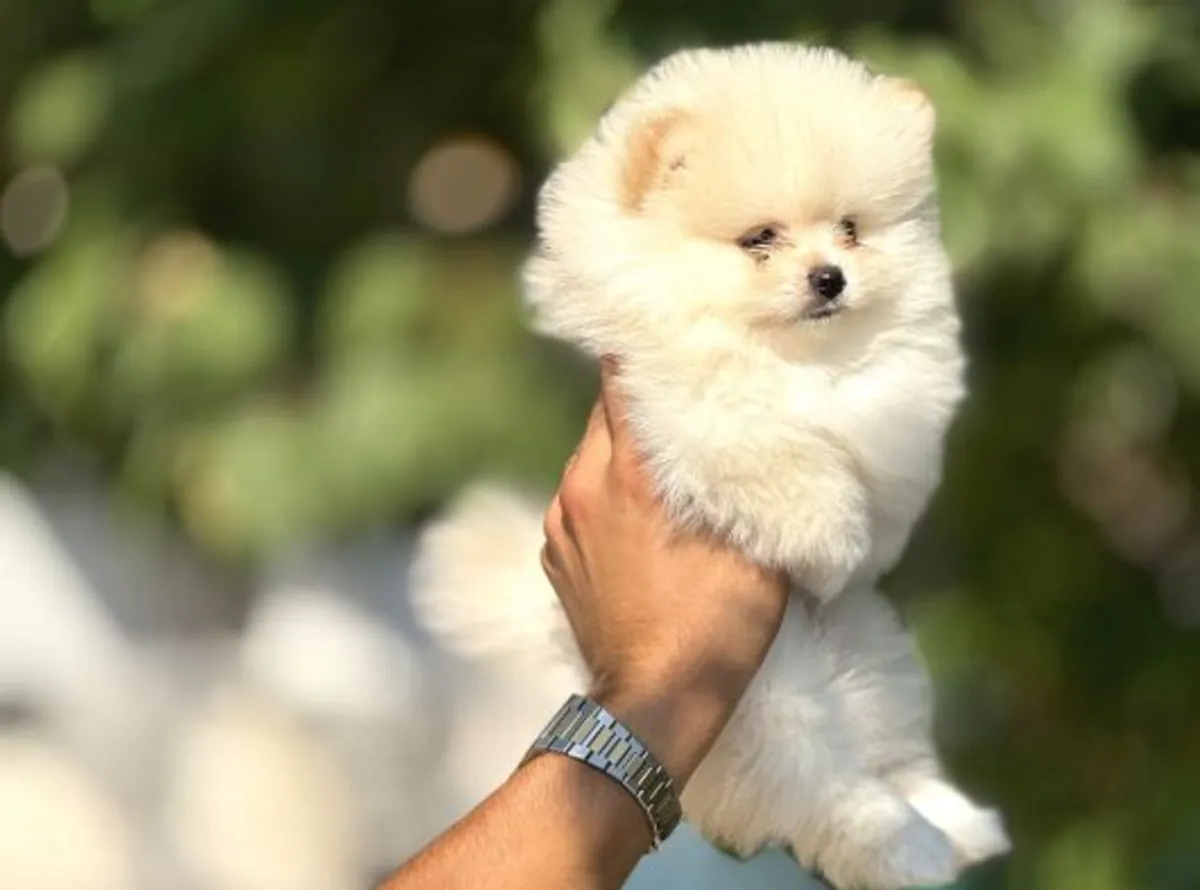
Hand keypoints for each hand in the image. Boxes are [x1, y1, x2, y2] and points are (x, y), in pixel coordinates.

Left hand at [541, 359, 787, 785]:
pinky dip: (609, 491)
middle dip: (645, 399)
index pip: (620, 379)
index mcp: (629, 475)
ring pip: (592, 455)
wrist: (651, 706)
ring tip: (671, 458)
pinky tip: (645, 514)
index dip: (643, 348)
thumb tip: (770, 444)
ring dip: (627, 449)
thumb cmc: (714, 629)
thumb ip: (756, 487)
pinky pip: (581, 497)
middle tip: (687, 391)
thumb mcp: (756, 551)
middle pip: (606, 413)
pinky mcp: (554, 553)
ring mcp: (561, 522)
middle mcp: (582, 486)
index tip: (670, 330)